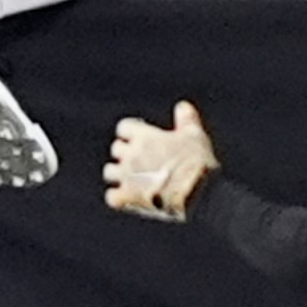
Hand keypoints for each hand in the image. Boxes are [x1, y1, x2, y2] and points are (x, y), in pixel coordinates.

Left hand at [104, 101, 219, 221]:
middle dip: (127, 153)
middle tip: (141, 161)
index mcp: (144, 136)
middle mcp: (131, 154)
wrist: (197, 194)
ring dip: (119, 174)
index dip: (132, 133)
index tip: (141, 138)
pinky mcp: (128, 197)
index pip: (124, 127)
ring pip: (109, 171)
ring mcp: (127, 176)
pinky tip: (129, 199)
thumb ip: (186, 119)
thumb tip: (182, 107)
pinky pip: (112, 197)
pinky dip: (118, 198)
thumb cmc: (197, 163)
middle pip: (117, 149)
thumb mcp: (195, 135)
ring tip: (133, 180)